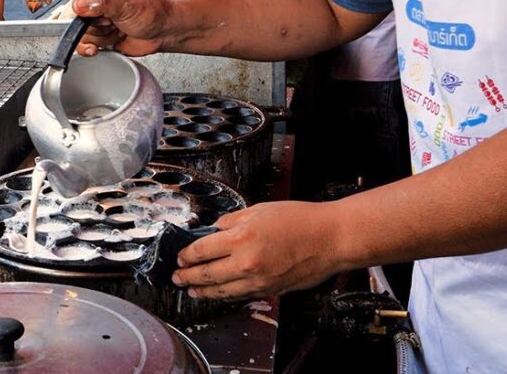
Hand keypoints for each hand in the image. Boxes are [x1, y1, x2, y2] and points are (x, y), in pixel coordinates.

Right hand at [71, 0, 171, 57]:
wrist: (164, 32)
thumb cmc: (152, 13)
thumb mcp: (126, 5)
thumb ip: (101, 4)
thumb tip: (80, 5)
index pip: (78, 2)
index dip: (85, 14)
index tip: (101, 17)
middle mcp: (99, 4)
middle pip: (78, 22)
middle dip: (97, 27)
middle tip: (113, 23)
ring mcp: (100, 23)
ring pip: (83, 35)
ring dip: (102, 38)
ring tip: (118, 31)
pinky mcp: (102, 38)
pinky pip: (86, 46)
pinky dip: (94, 48)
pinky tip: (107, 44)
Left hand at [173, 201, 346, 299]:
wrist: (330, 239)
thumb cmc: (301, 221)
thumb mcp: (259, 210)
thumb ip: (233, 221)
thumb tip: (216, 228)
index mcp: (241, 238)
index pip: (202, 251)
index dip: (186, 255)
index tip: (180, 257)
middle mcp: (246, 263)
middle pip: (206, 275)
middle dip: (187, 276)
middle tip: (176, 276)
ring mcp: (258, 281)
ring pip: (221, 291)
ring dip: (202, 291)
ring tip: (191, 290)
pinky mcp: (270, 290)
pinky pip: (241, 295)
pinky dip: (225, 295)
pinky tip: (218, 293)